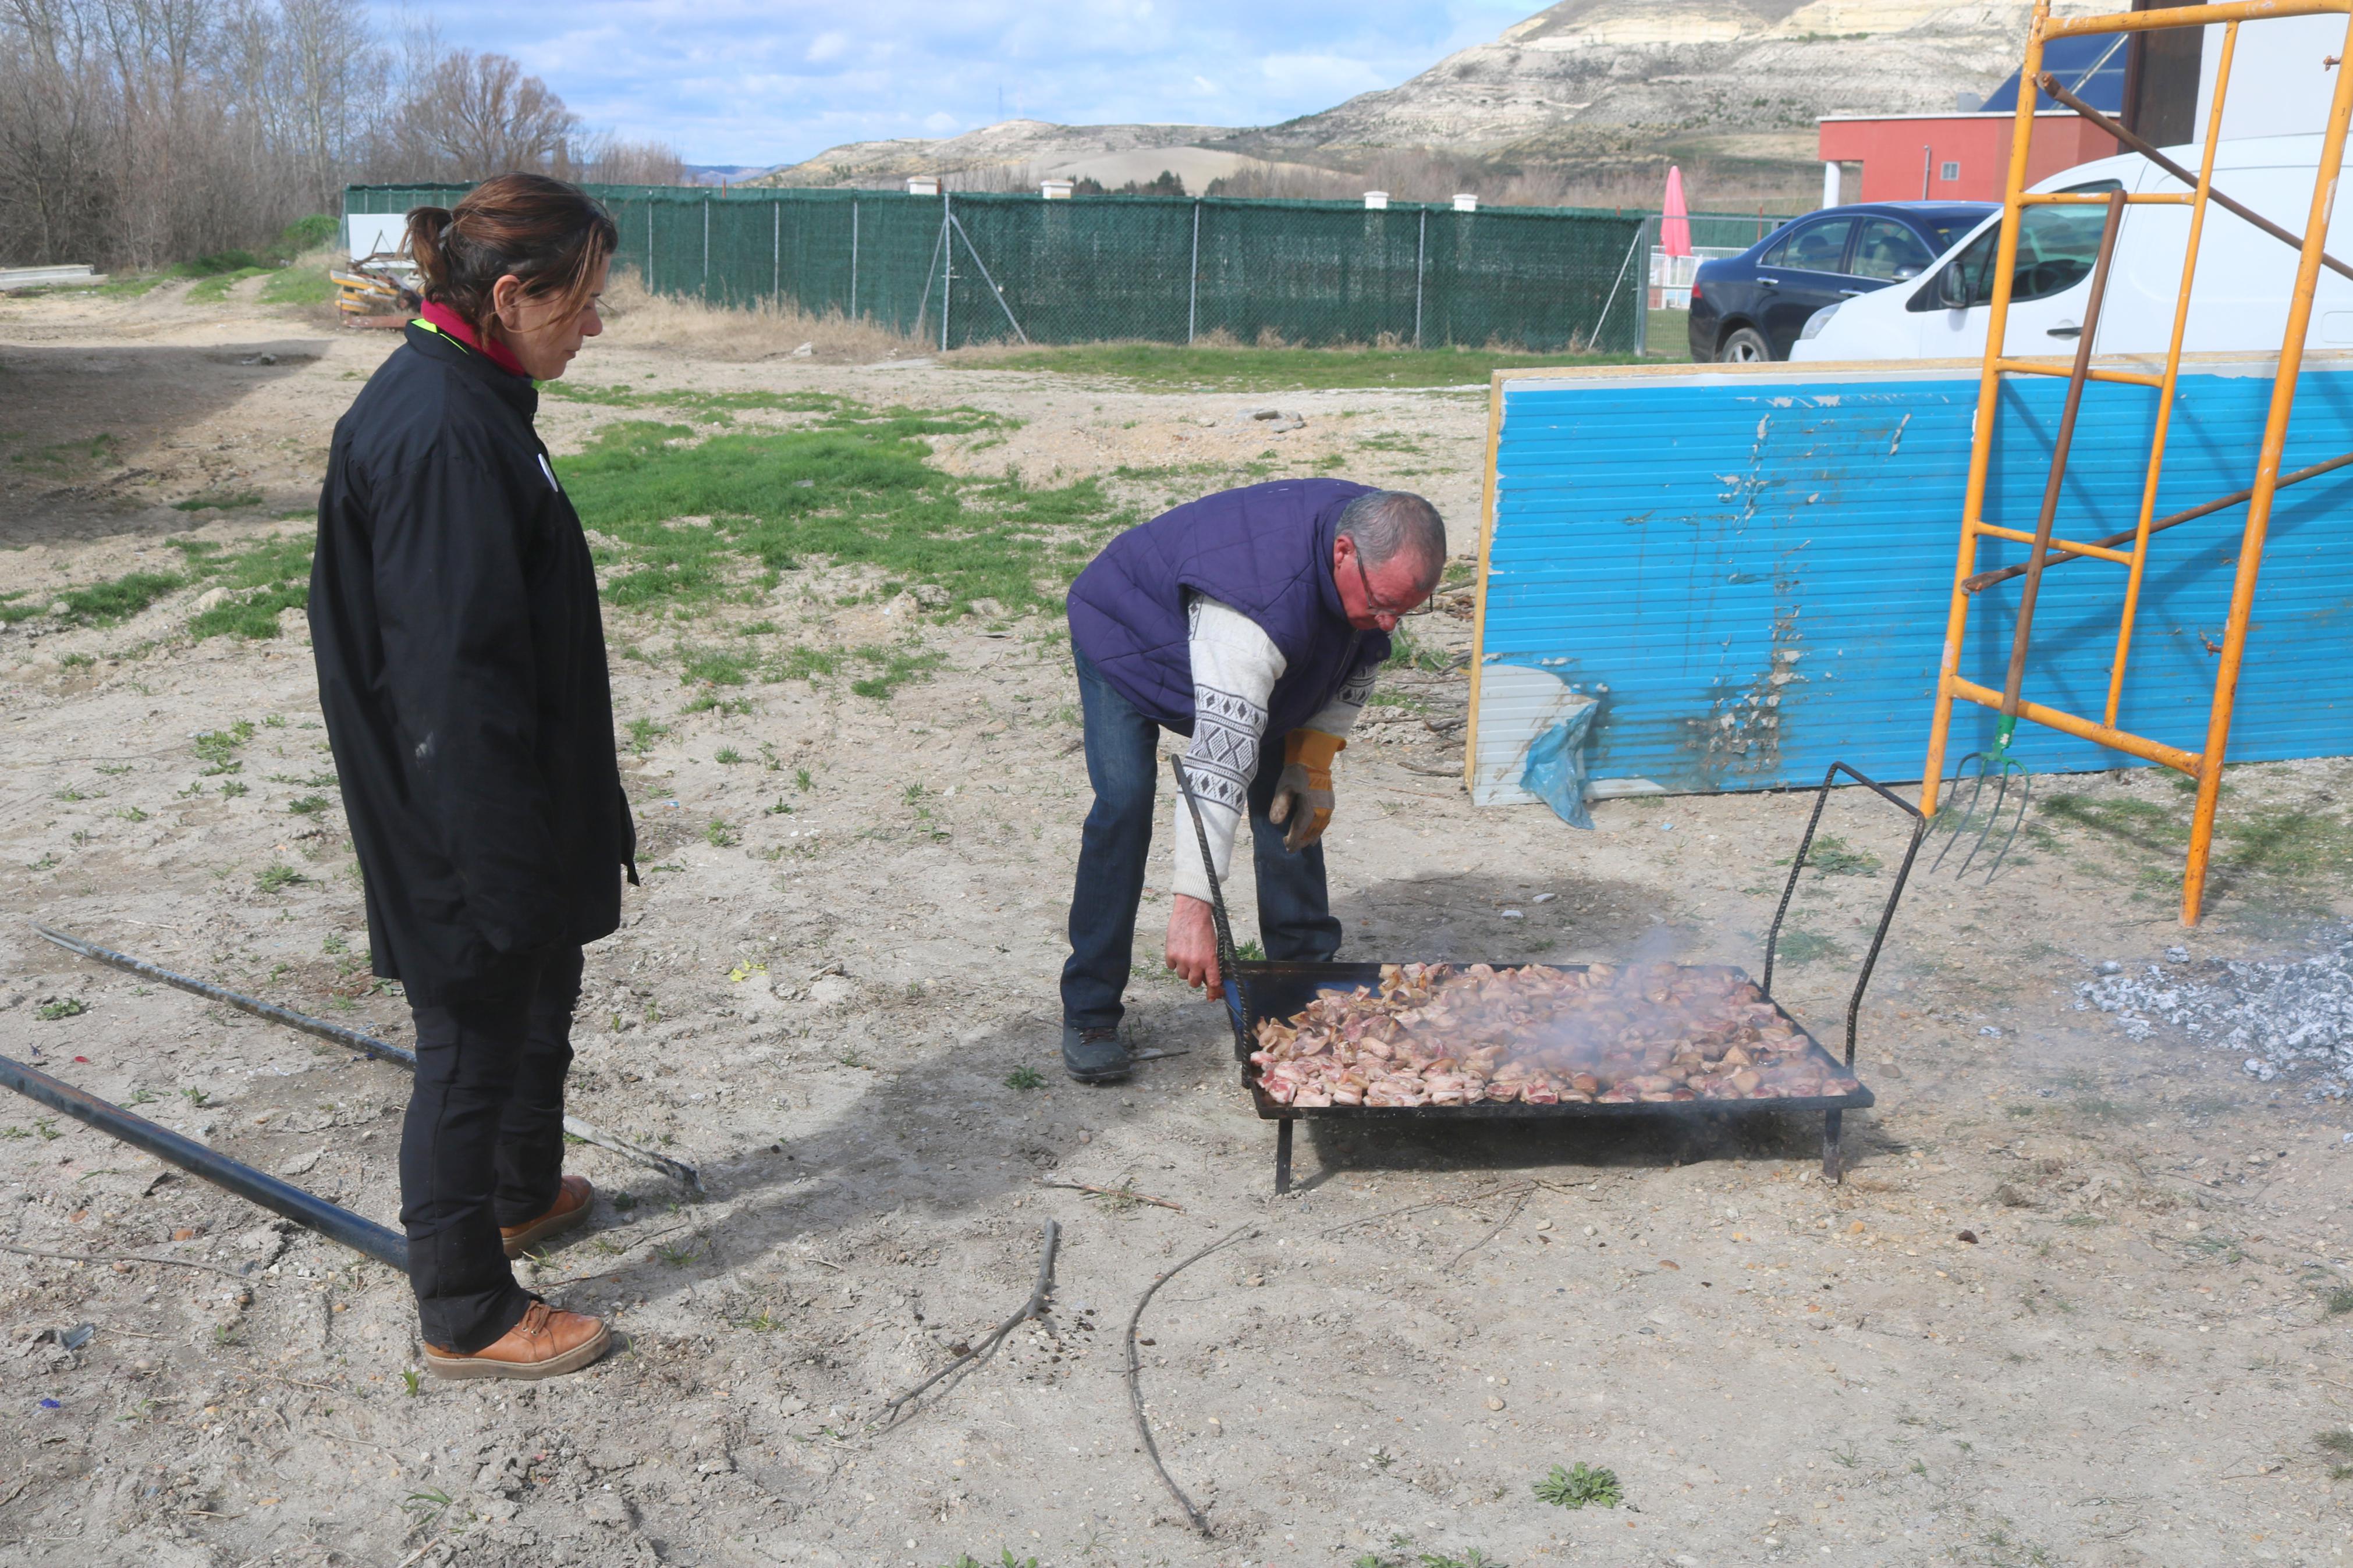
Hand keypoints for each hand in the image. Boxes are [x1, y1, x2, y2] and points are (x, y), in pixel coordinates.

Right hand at [1164, 895, 1221, 993]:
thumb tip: (1210, 976)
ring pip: (1182, 976)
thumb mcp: (1213, 945)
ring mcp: (1182, 959)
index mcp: (1210, 960)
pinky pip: (1171, 967)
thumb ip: (1211, 962)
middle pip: (1194, 983)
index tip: (1213, 995)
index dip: (1214, 991)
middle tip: (1196, 969)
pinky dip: (1174, 962)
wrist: (1191, 911)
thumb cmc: (1204, 926)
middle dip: (1196, 978)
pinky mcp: (1170, 954)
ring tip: (1186, 956)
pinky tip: (1178, 951)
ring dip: (1184, 970)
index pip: (1213, 983)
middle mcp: (1196, 962)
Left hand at [1267, 729, 1343, 851]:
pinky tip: (1315, 834)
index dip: (1294, 839)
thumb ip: (1280, 804)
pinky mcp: (1330, 803)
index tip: (1286, 846)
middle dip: (1302, 841)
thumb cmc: (1296, 773)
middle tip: (1291, 849)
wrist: (1313, 759)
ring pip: (1320, 828)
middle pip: (1311, 831)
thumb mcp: (1284, 787)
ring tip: (1303, 845)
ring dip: (1311, 837)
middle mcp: (1321, 810)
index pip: (1300, 828)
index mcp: (1310, 807)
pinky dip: (1319, 830)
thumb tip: (1275, 822)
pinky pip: (1325, 822)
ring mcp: (1328, 807)